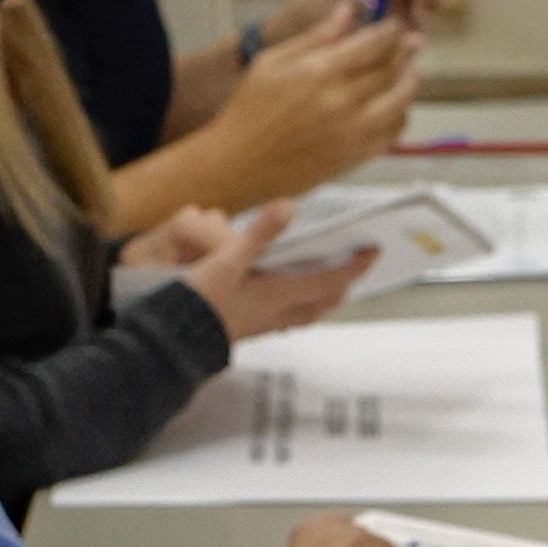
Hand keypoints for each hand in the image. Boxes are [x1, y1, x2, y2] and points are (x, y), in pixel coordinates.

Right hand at [163, 201, 368, 343]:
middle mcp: (279, 312)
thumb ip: (260, 233)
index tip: (374, 250)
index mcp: (280, 294)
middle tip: (357, 266)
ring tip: (331, 282)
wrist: (173, 340)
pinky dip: (299, 305)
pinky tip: (289, 297)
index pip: (331, 279)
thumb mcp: (227, 259)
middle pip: (324, 300)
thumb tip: (290, 206)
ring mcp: (265, 323)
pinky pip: (287, 317)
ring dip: (323, 297)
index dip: (355, 265)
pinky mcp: (251, 328)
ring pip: (307, 312)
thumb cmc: (200, 300)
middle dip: (343, 284)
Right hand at [175, 15, 426, 202]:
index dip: (390, 31)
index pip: (372, 44)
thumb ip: (314, 37)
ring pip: (399, 101)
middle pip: (390, 70)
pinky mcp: (354, 157)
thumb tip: (347, 11)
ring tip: (413, 72)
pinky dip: (400, 117)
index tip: (396, 25)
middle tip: (414, 43)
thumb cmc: (248, 110)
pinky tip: (397, 109)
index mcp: (320, 71)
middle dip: (405, 52)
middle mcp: (342, 100)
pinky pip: (392, 134)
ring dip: (410, 83)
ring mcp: (352, 131)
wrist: (238, 164)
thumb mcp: (271, 63)